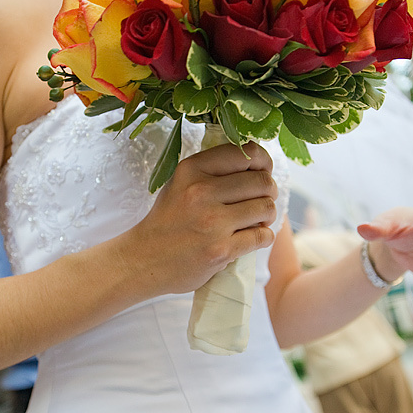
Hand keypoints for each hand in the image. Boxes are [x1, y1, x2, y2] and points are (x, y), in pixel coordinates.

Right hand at [129, 142, 277, 294]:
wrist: (144, 259)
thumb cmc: (169, 219)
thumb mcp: (181, 182)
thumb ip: (213, 170)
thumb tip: (258, 163)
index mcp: (192, 169)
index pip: (245, 153)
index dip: (263, 161)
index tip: (262, 171)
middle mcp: (201, 192)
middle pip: (262, 181)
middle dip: (269, 191)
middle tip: (261, 200)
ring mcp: (212, 223)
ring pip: (266, 208)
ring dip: (267, 215)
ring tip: (257, 220)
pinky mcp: (221, 250)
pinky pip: (262, 236)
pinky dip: (264, 237)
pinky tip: (253, 237)